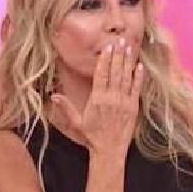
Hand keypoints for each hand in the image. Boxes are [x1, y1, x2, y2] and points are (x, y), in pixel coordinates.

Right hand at [51, 37, 143, 156]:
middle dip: (118, 55)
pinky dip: (138, 77)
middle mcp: (111, 98)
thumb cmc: (92, 136)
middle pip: (115, 72)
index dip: (105, 60)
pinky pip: (136, 89)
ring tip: (129, 47)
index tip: (107, 47)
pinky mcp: (133, 108)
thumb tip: (53, 96)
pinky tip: (139, 66)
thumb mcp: (76, 122)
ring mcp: (124, 102)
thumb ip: (66, 107)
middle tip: (120, 40)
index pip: (101, 75)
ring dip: (127, 62)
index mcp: (97, 99)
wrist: (110, 150)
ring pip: (126, 78)